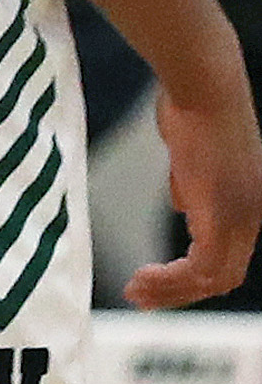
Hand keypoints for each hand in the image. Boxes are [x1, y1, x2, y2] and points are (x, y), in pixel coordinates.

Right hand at [130, 82, 261, 307]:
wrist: (205, 86)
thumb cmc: (192, 106)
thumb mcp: (190, 153)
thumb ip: (189, 182)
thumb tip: (182, 203)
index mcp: (249, 203)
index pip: (226, 258)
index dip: (189, 277)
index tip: (151, 278)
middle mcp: (252, 216)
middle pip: (222, 278)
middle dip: (177, 293)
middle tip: (138, 297)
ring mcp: (241, 217)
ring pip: (212, 279)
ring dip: (171, 291)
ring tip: (133, 291)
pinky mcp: (223, 216)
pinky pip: (201, 268)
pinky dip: (171, 279)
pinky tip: (141, 274)